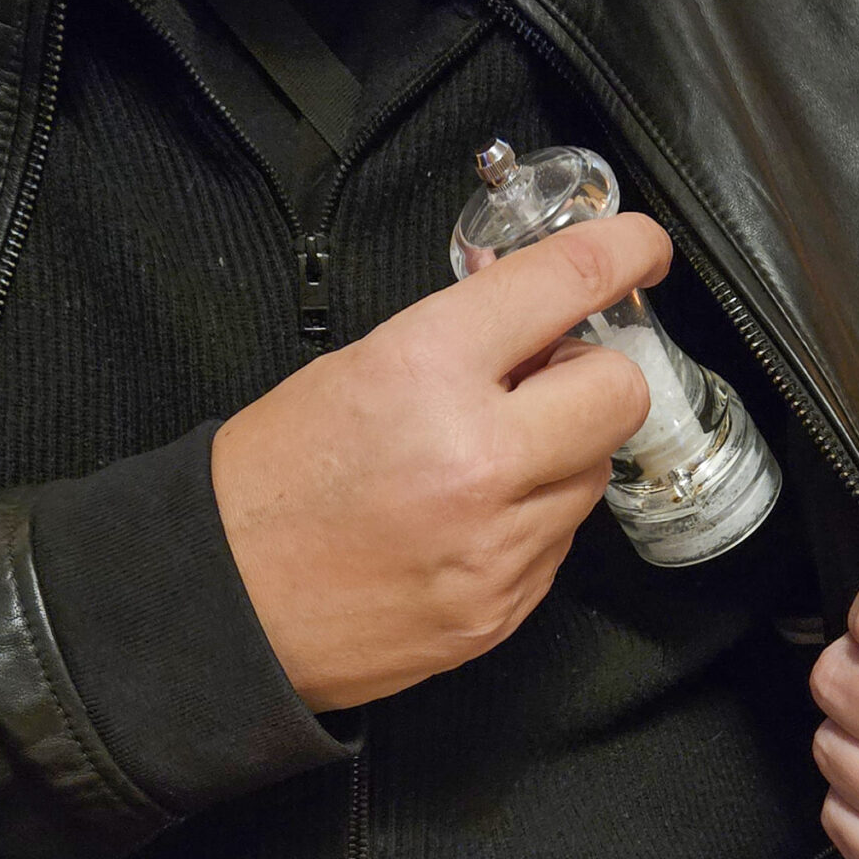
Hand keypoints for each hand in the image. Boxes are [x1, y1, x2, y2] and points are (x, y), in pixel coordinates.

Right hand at [213, 216, 667, 711]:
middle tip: (545, 384)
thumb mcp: (352, 369)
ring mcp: (494, 544)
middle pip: (620, 392)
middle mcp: (475, 457)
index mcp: (427, 371)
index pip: (566, 284)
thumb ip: (458, 339)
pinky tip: (463, 523)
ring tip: (478, 467)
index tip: (641, 250)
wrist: (218, 604)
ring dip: (558, 456)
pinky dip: (527, 523)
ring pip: (594, 474)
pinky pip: (558, 545)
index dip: (623, 251)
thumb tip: (538, 321)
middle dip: (593, 378)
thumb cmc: (266, 488)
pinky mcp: (499, 608)